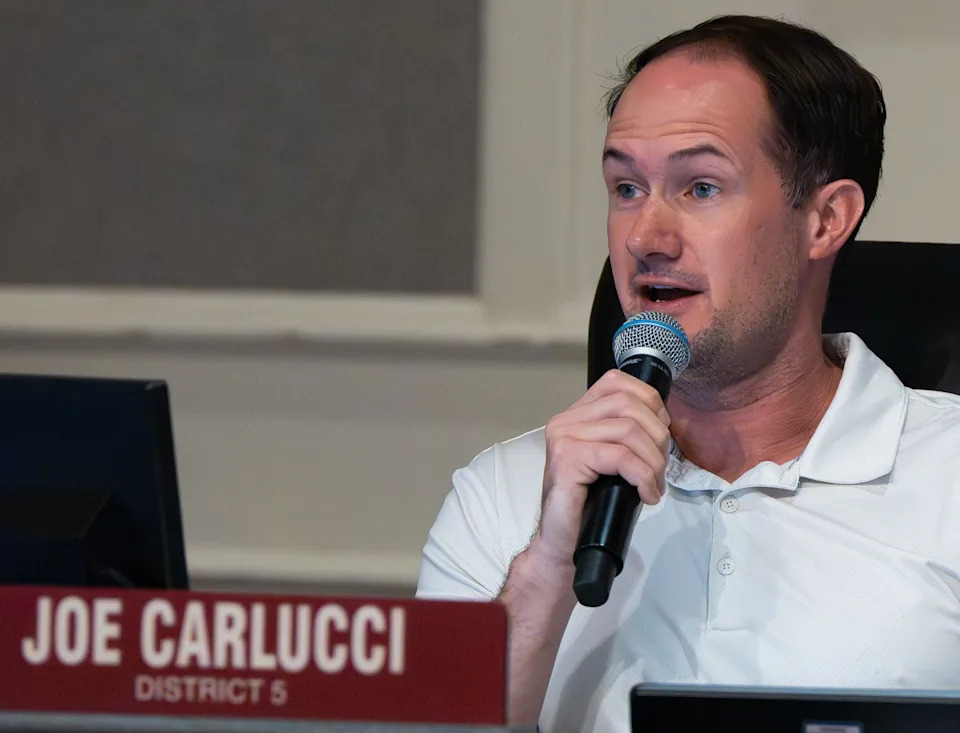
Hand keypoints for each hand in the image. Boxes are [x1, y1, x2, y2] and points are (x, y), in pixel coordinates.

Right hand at [535, 369, 671, 567]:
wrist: (563, 543)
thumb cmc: (591, 505)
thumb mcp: (614, 461)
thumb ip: (627, 434)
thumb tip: (664, 422)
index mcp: (576, 415)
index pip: (617, 382)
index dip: (649, 400)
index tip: (661, 431)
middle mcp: (565, 421)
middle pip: (628, 404)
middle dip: (658, 436)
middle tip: (660, 468)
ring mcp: (563, 438)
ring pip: (628, 429)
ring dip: (653, 460)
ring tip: (653, 484)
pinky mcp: (567, 460)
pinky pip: (620, 456)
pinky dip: (643, 476)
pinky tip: (647, 494)